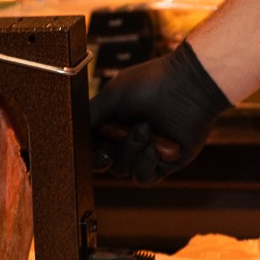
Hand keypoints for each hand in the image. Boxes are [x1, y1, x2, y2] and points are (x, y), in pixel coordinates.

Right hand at [90, 44, 231, 183]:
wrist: (190, 84)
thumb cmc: (152, 82)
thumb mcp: (113, 95)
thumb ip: (90, 116)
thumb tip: (69, 132)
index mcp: (114, 123)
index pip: (92, 147)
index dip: (89, 151)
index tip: (91, 147)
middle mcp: (128, 139)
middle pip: (106, 163)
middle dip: (107, 154)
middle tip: (114, 142)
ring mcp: (146, 152)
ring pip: (123, 170)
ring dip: (130, 152)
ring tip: (145, 129)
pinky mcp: (165, 163)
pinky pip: (144, 177)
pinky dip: (145, 163)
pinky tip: (155, 146)